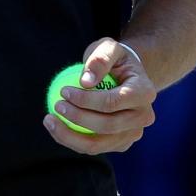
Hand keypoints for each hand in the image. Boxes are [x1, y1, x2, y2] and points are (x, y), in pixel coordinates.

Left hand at [41, 37, 156, 153]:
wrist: (127, 76)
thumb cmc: (115, 60)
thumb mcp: (109, 48)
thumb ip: (99, 60)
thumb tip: (85, 82)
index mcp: (145, 93)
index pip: (112, 103)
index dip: (85, 100)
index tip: (63, 91)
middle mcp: (143, 117)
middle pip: (107, 126)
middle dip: (77, 118)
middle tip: (56, 105)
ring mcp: (133, 133)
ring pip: (98, 145)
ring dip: (69, 136)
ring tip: (50, 120)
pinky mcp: (120, 143)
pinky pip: (93, 148)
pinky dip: (72, 140)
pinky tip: (57, 127)